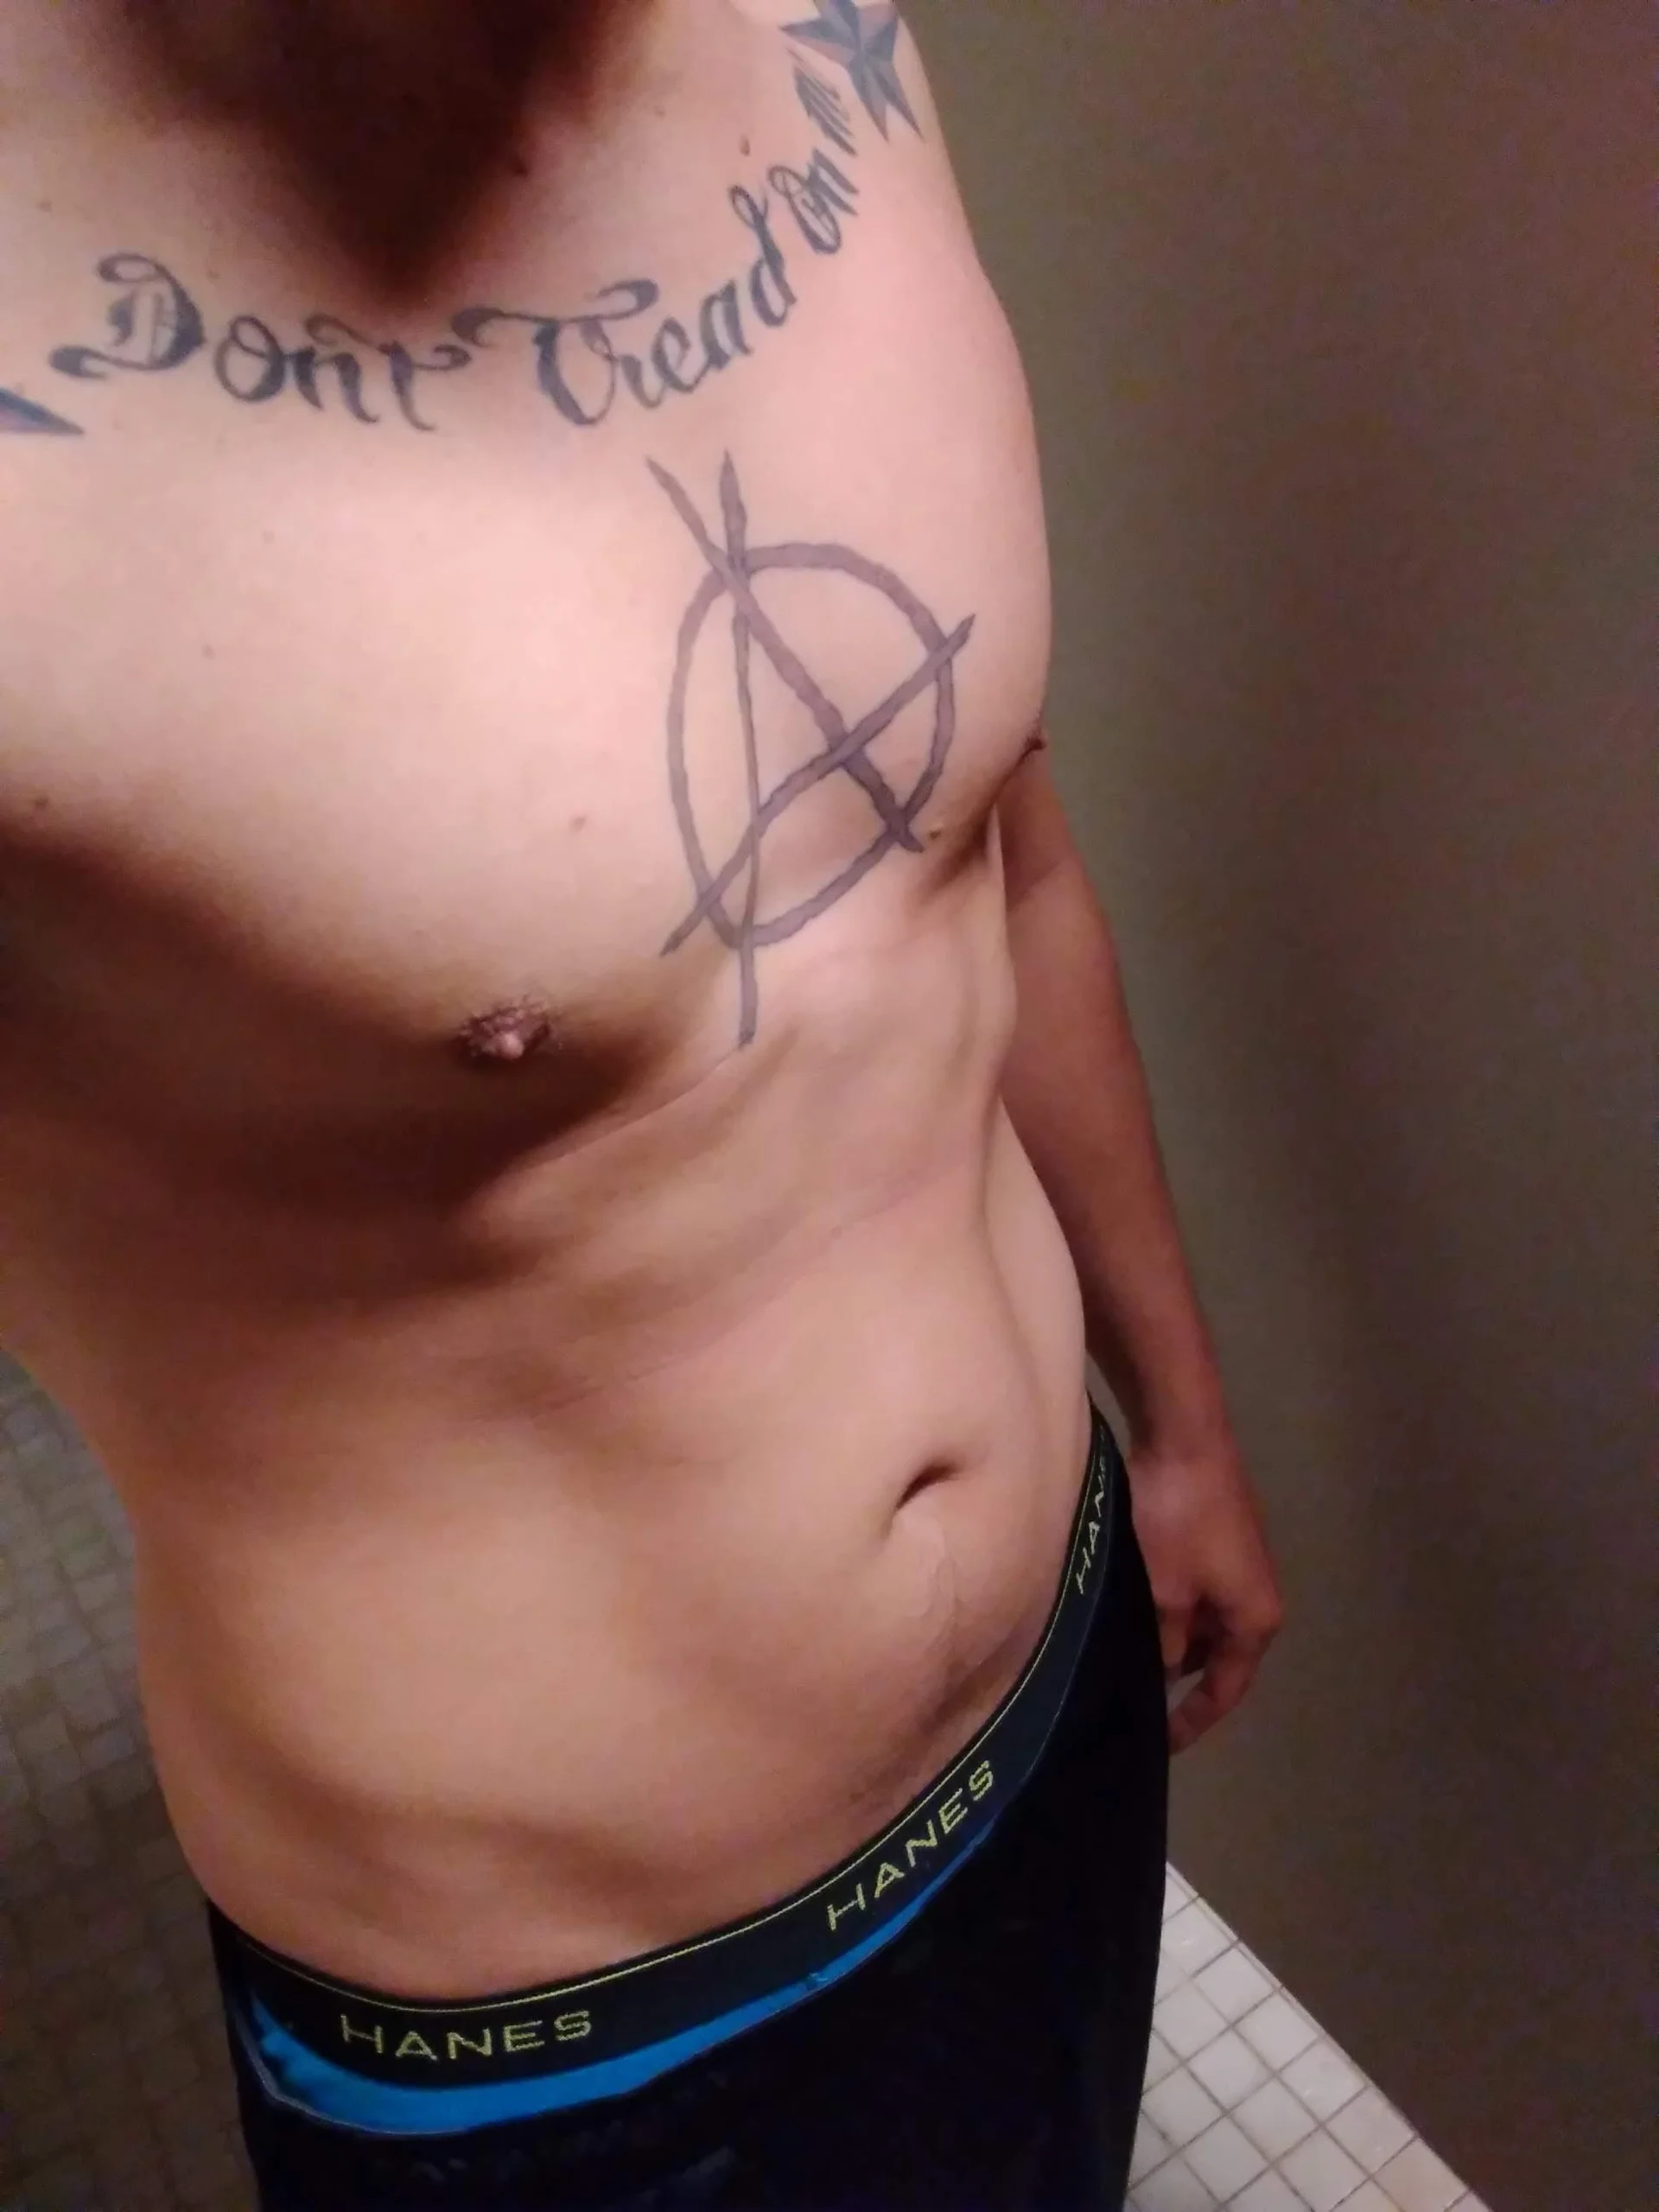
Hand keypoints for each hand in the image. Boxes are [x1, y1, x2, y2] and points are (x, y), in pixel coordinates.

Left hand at [1127, 1429, 1282, 1752]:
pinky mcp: (1215, 1536)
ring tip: (1124, 1657)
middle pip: (1218, 1655)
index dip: (1194, 1719)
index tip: (1160, 1743)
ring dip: (1170, 1638)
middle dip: (1179, 1678)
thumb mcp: (1163, 1593)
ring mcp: (1237, 1562)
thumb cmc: (1178, 1520)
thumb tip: (1163, 1668)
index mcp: (1256, 1618)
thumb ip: (1164, 1641)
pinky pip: (1193, 1591)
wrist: (1183, 1434)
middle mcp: (1256, 1594)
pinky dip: (1168, 1607)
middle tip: (1132, 1699)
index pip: (1228, 1688)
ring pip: (1202, 1620)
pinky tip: (1131, 1609)